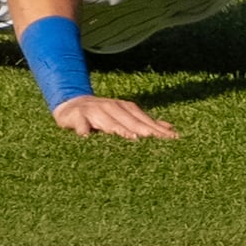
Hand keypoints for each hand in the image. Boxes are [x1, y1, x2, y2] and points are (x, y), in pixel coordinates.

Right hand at [52, 95, 178, 139]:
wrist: (72, 105)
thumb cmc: (103, 115)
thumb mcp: (124, 116)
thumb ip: (145, 123)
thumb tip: (170, 128)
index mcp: (126, 109)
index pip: (145, 120)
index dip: (159, 130)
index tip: (173, 139)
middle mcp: (113, 108)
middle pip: (131, 121)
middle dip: (145, 130)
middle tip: (157, 140)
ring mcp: (95, 110)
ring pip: (109, 121)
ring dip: (119, 129)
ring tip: (131, 138)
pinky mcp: (77, 116)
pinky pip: (81, 124)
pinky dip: (84, 130)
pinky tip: (86, 138)